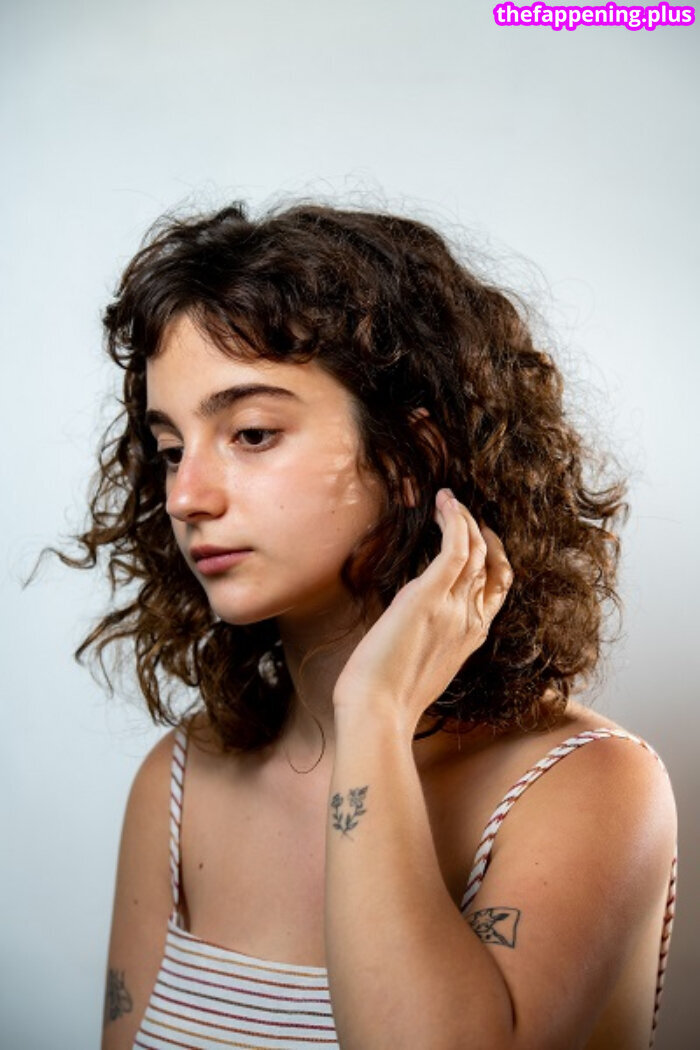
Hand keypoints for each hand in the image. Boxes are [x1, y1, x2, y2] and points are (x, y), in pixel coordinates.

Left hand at [333, 489, 512, 734]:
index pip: (497, 589)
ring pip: (476, 550)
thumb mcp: (423, 665)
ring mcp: (454, 607)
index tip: (480, 540)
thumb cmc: (388, 697)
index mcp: (472, 638)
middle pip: (492, 565)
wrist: (378, 712)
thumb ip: (431, 639)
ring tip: (448, 501)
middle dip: (482, 534)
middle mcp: (471, 619)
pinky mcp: (429, 596)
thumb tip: (414, 622)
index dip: (494, 560)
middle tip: (465, 513)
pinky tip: (444, 503)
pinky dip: (455, 520)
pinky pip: (456, 547)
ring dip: (465, 519)